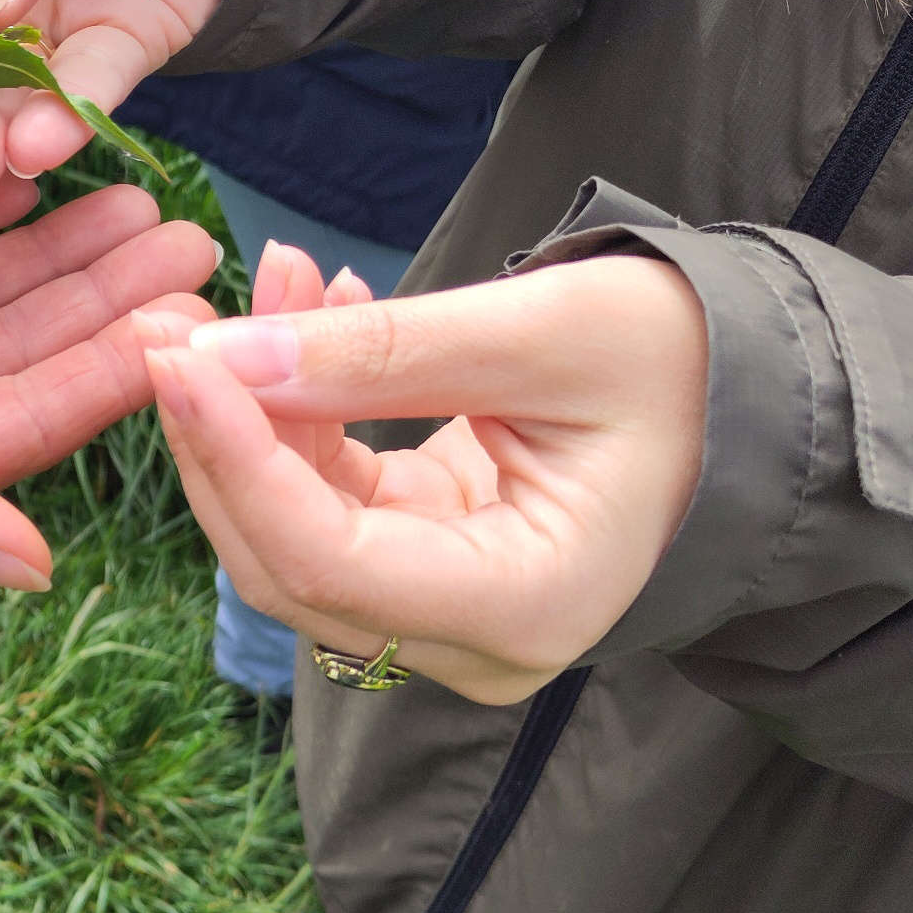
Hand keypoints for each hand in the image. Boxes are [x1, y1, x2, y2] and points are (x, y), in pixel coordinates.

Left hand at [135, 243, 708, 704]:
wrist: (744, 393)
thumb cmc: (682, 361)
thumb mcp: (542, 332)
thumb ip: (382, 352)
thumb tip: (226, 354)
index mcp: (526, 605)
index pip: (329, 560)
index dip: (236, 459)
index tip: (177, 355)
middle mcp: (472, 640)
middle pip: (285, 560)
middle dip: (219, 436)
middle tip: (168, 319)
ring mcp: (439, 613)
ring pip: (289, 529)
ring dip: (256, 406)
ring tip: (277, 272)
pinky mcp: (417, 565)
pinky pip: (322, 497)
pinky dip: (298, 408)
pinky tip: (312, 306)